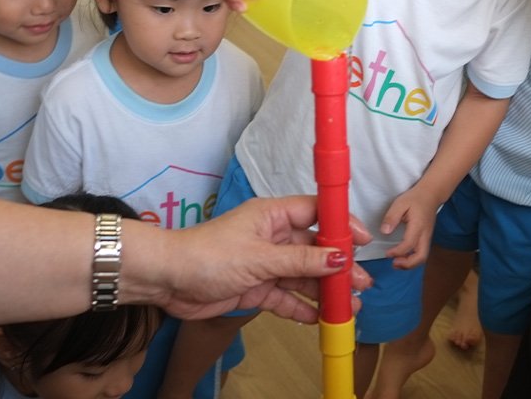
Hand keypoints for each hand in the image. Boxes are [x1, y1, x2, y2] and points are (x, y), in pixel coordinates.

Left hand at [137, 196, 372, 322]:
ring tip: (350, 306)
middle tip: (362, 283)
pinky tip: (320, 318)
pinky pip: (285, 296)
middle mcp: (272, 237)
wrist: (167, 281)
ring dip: (325, 290)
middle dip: (338, 265)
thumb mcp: (260, 257)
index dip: (341, 224)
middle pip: (314, 248)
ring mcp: (265, 263)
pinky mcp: (255, 287)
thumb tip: (339, 257)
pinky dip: (302, 307)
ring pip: (303, 275)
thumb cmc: (209, 255)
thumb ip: (301, 259)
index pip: (316, 213)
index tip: (363, 240)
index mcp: (273, 215)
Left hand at [381, 187, 440, 268]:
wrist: (431, 195)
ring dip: (410, 264)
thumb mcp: (400, 203)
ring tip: (396, 262)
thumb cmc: (415, 198)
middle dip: (408, 264)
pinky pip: (422, 253)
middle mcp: (425, 234)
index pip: (409, 244)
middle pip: (421, 257)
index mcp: (418, 226)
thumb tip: (384, 232)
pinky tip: (402, 257)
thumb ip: (392, 217)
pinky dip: (413, 259)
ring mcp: (427, 237)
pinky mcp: (426, 238)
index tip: (387, 253)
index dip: (398, 252)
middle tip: (394, 264)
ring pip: (423, 257)